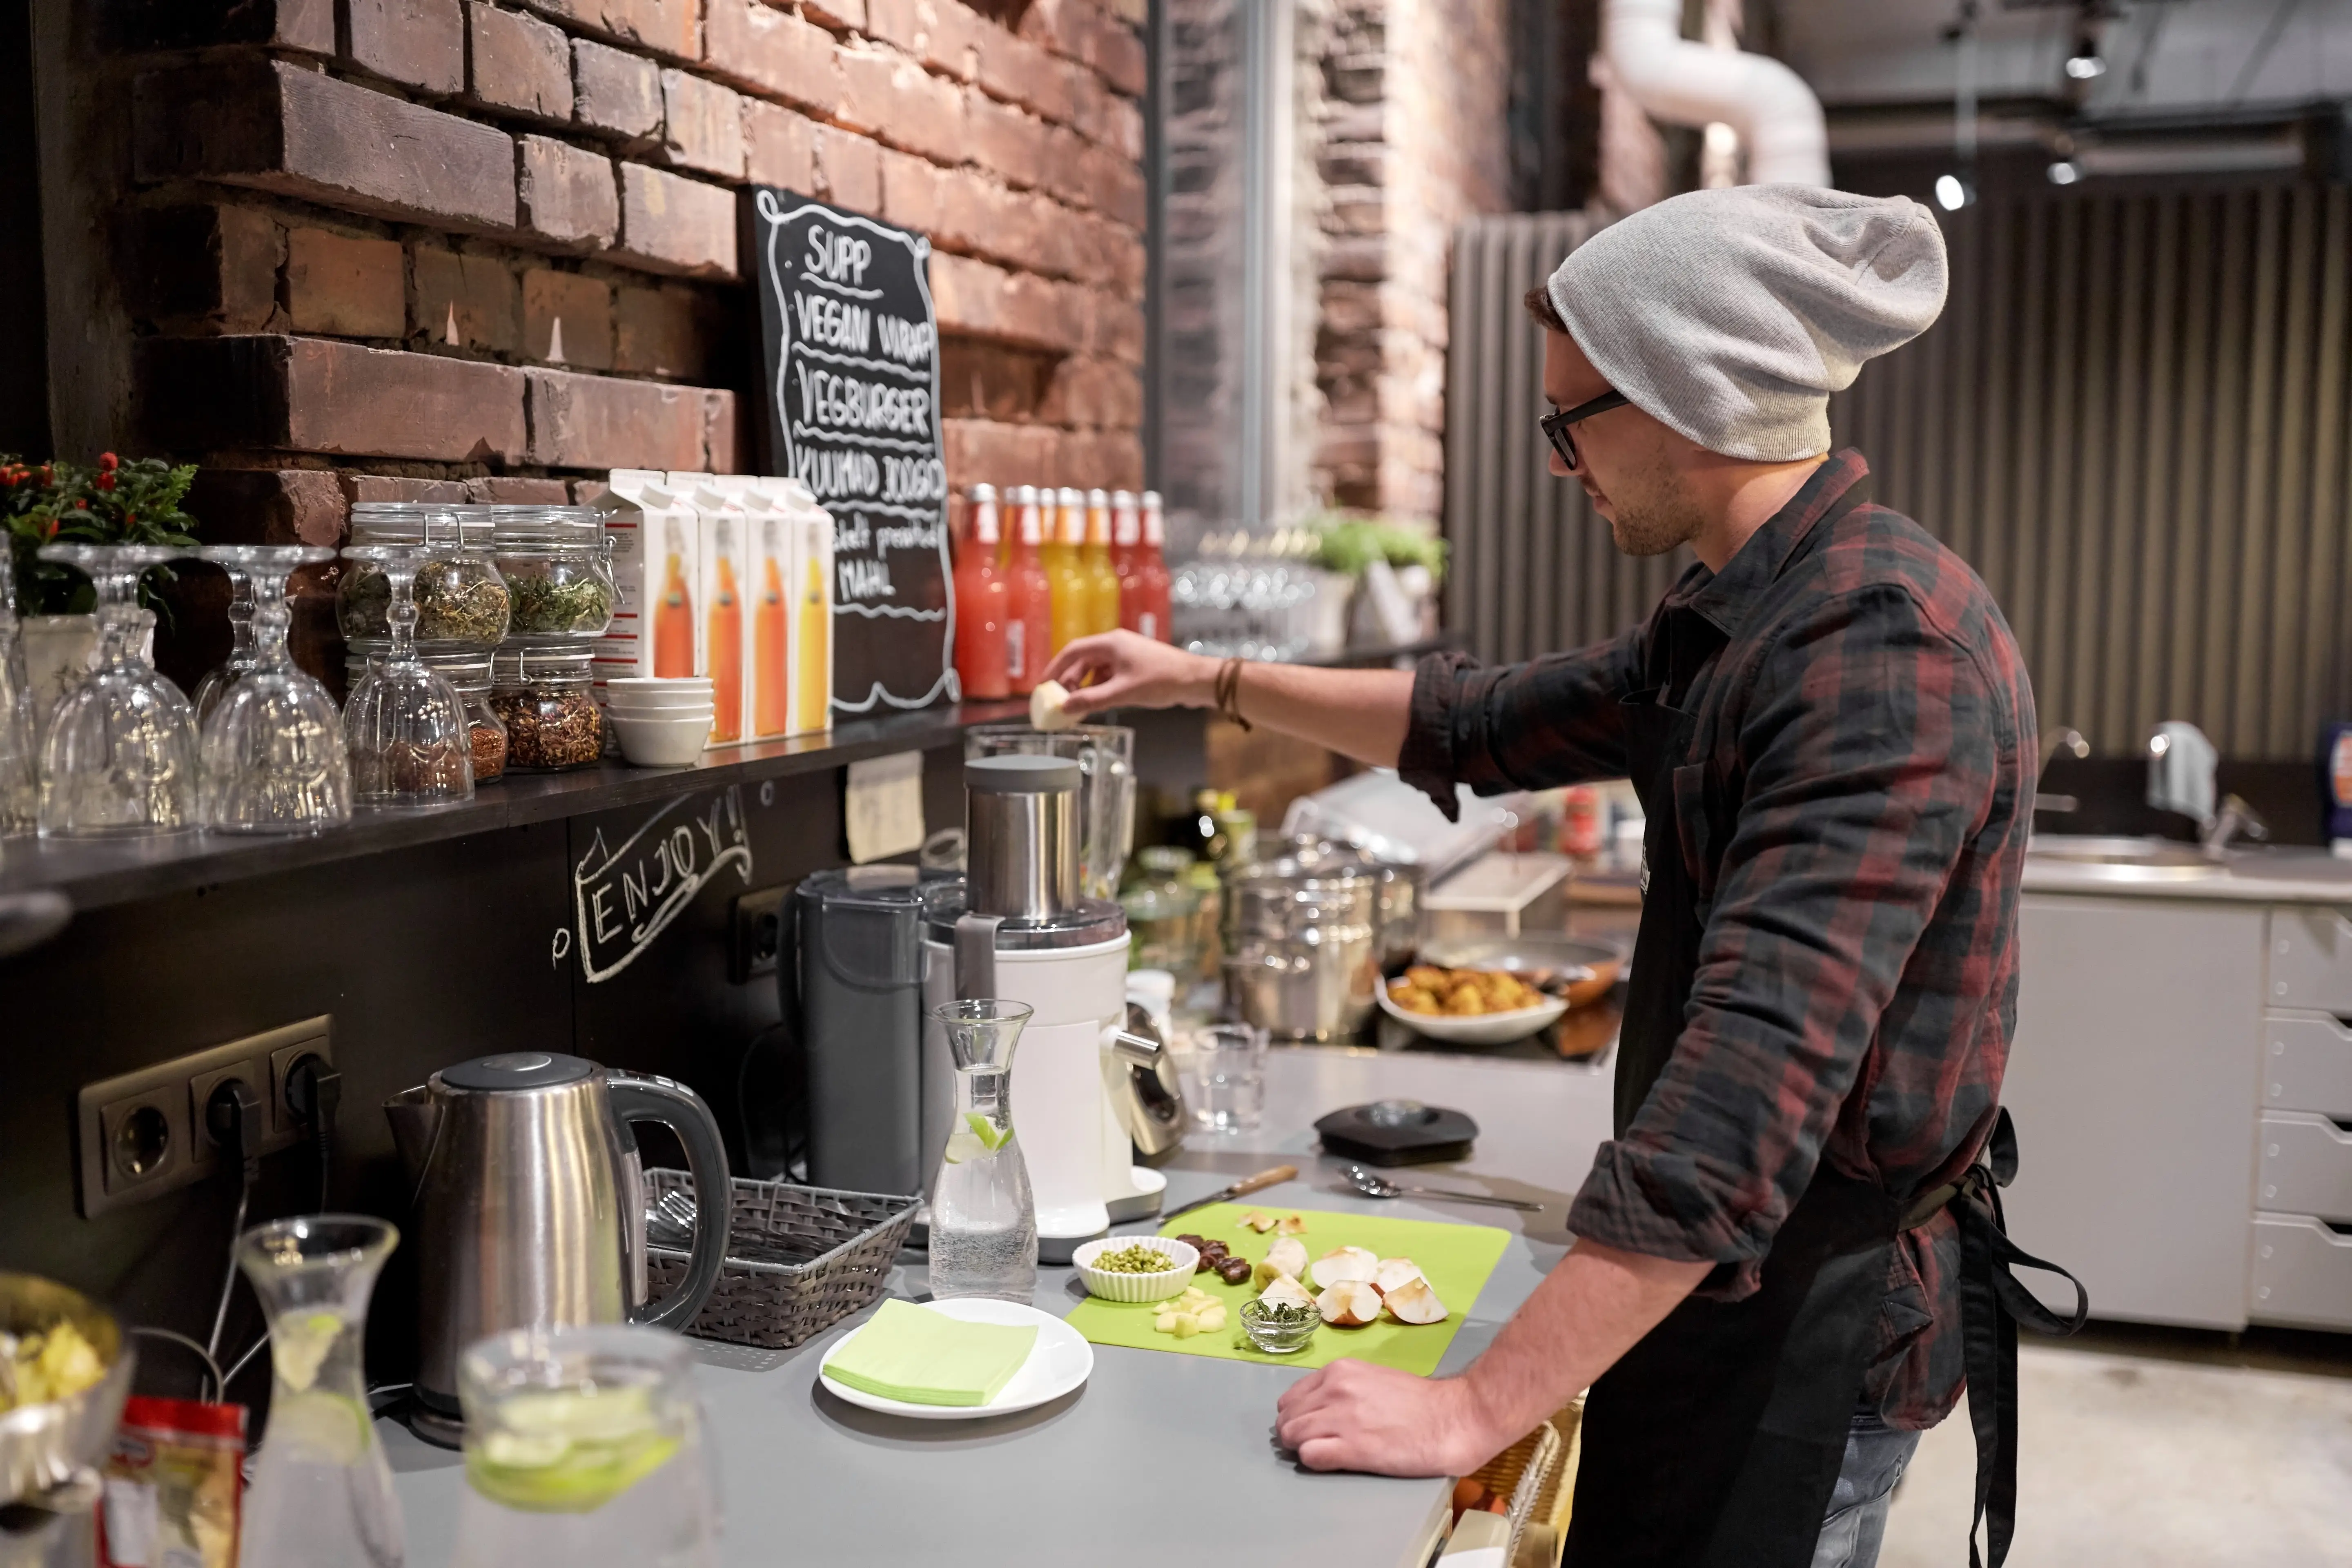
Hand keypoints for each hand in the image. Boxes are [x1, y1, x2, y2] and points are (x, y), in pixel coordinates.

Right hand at [1040, 631, 1217, 718]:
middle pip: (1082, 660)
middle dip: (1069, 681)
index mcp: (1111, 643)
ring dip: (1085, 686)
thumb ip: (1091, 700)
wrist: (1196, 680)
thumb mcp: (1122, 693)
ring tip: (1078, 705)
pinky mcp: (1135, 665)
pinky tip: (1098, 702)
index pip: (1072, 651)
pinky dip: (1100, 688)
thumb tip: (1065, 707)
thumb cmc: (1162, 681)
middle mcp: (1116, 644)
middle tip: (1059, 701)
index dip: (1054, 668)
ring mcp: (1127, 654)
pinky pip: (1109, 675)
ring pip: (1096, 669)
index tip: (1043, 685)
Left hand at [1273, 1359, 1501, 1476]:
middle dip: (1294, 1434)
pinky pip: (1309, 1457)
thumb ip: (1342, 1390)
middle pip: (1287, 1418)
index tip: (1310, 1428)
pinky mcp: (1352, 1448)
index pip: (1291, 1398)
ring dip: (1302, 1449)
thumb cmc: (1419, 1403)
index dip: (1297, 1416)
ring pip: (1292, 1436)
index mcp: (1339, 1372)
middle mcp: (1334, 1390)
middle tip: (1315, 1445)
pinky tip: (1334, 1462)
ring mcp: (1341, 1419)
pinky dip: (1314, 1462)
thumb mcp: (1372, 1380)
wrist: (1454, 1417)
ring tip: (1325, 1454)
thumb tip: (1317, 1410)